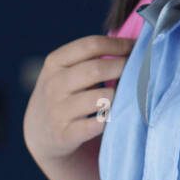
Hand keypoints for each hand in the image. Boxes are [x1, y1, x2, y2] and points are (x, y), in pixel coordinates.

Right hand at [23, 35, 137, 161]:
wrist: (38, 134)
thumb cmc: (63, 94)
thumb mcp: (65, 71)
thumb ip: (91, 57)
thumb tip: (135, 44)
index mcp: (55, 62)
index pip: (91, 45)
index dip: (119, 44)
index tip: (137, 46)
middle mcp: (53, 85)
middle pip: (97, 68)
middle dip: (124, 66)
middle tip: (140, 69)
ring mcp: (58, 111)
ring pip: (102, 97)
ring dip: (121, 94)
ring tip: (130, 93)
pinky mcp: (66, 135)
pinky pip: (99, 123)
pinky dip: (113, 117)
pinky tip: (119, 113)